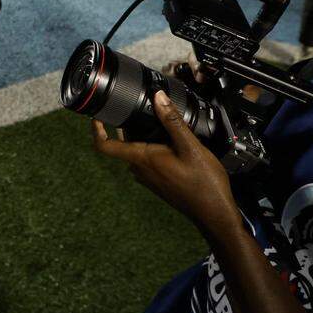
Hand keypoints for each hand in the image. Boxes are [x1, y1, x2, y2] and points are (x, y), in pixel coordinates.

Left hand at [92, 91, 239, 232]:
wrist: (215, 214)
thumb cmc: (204, 184)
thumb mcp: (191, 147)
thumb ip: (173, 121)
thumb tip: (158, 98)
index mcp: (142, 159)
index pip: (105, 146)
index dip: (97, 130)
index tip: (98, 116)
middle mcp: (140, 169)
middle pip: (123, 143)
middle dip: (128, 126)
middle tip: (140, 109)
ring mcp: (148, 177)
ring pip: (136, 151)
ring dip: (142, 136)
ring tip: (160, 123)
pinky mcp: (157, 182)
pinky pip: (147, 160)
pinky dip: (153, 148)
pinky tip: (171, 143)